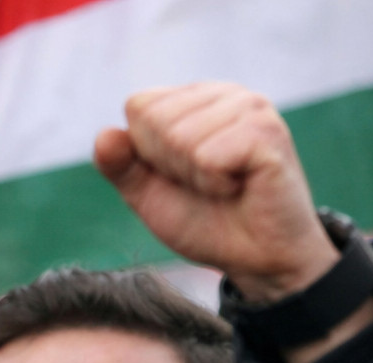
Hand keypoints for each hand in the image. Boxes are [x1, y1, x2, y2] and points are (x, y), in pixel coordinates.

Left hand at [94, 82, 338, 302]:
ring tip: (224, 184)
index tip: (179, 174)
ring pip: (180, 138)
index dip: (147, 152)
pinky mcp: (268, 131)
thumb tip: (104, 135)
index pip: (138, 107)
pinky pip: (208, 156)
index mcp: (193, 99)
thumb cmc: (204, 221)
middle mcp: (224, 93)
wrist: (254, 258)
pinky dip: (215, 183)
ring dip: (195, 177)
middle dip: (171, 166)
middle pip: (155, 121)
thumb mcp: (147, 194)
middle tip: (206, 183)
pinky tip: (241, 185)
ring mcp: (250, 107)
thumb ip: (120, 165)